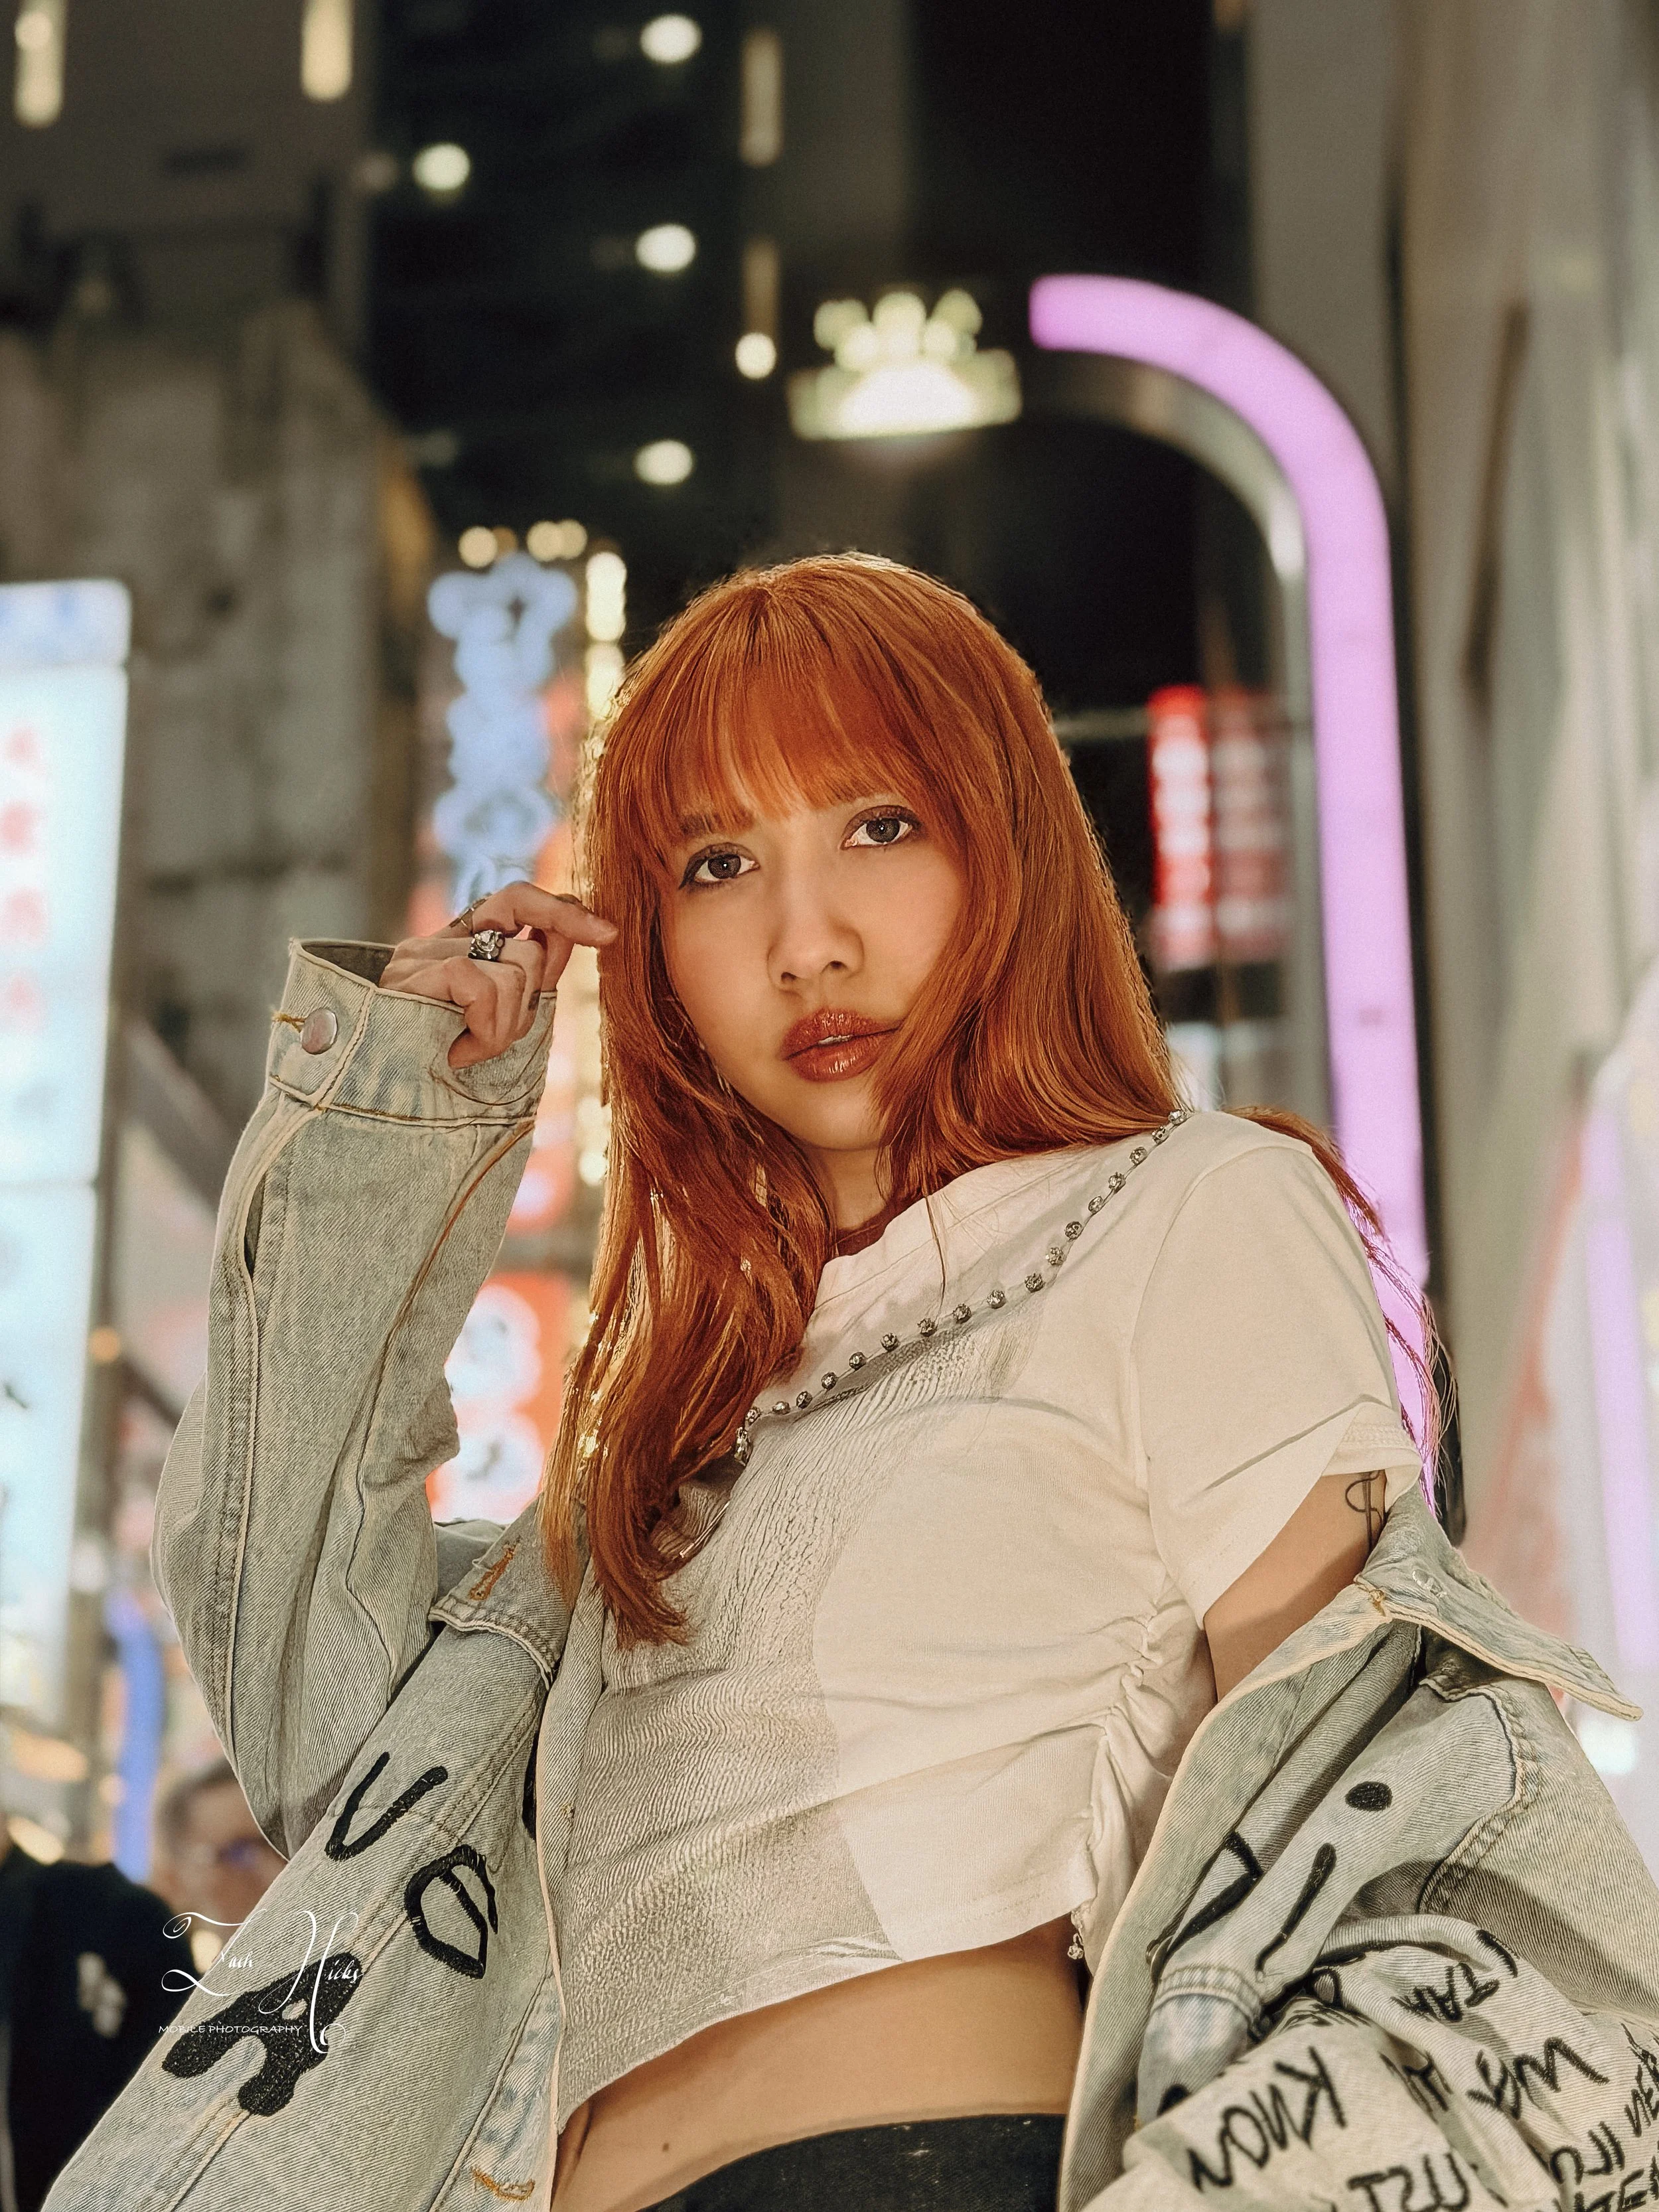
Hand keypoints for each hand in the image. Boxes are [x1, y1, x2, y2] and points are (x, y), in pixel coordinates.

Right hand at [379, 883, 617, 1067]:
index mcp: (455, 944)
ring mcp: (418, 957)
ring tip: (468, 1051)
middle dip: (527, 1005)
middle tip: (491, 1039)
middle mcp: (434, 941)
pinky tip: (459, 1054)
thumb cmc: (440, 1066)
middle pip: (527, 949)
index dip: (562, 911)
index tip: (609, 935)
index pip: (517, 899)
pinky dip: (485, 1031)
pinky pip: (482, 987)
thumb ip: (532, 973)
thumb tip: (578, 930)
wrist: (381, 1101)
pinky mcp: (411, 976)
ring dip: (505, 1026)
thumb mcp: (499, 1016)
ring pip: (513, 972)